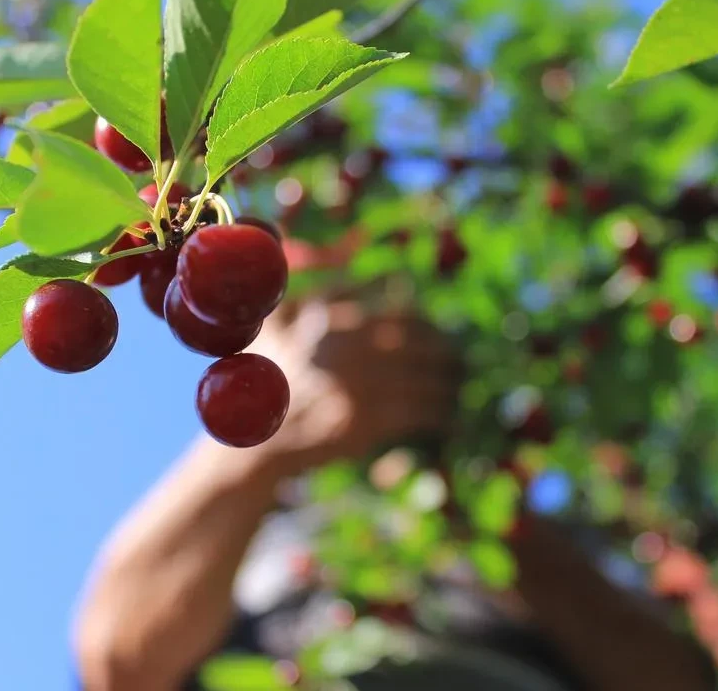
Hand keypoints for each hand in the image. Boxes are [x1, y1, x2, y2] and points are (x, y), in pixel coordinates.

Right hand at [245, 299, 459, 475]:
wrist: (258, 440)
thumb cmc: (271, 379)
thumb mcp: (279, 324)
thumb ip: (322, 293)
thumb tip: (377, 277)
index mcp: (334, 321)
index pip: (400, 317)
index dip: (427, 327)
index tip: (437, 335)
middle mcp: (348, 348)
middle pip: (420, 346)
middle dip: (446, 354)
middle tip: (459, 361)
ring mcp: (358, 385)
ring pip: (424, 380)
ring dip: (448, 385)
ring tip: (457, 388)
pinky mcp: (366, 421)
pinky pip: (419, 413)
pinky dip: (440, 415)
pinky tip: (449, 417)